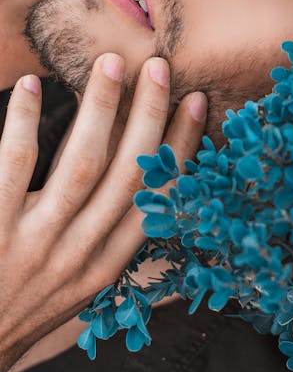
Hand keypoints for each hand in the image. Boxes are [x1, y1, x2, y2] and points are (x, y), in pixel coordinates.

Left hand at [0, 53, 205, 371]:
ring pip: (82, 164)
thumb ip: (108, 238)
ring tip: (111, 65)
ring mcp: (37, 243)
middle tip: (158, 66)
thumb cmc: (27, 306)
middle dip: (149, 115)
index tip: (195, 100)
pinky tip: (33, 87)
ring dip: (101, 109)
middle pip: (128, 173)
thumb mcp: (80, 284)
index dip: (182, 144)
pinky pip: (15, 164)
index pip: (158, 196)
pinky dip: (26, 121)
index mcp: (108, 264)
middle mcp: (80, 254)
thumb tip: (143, 186)